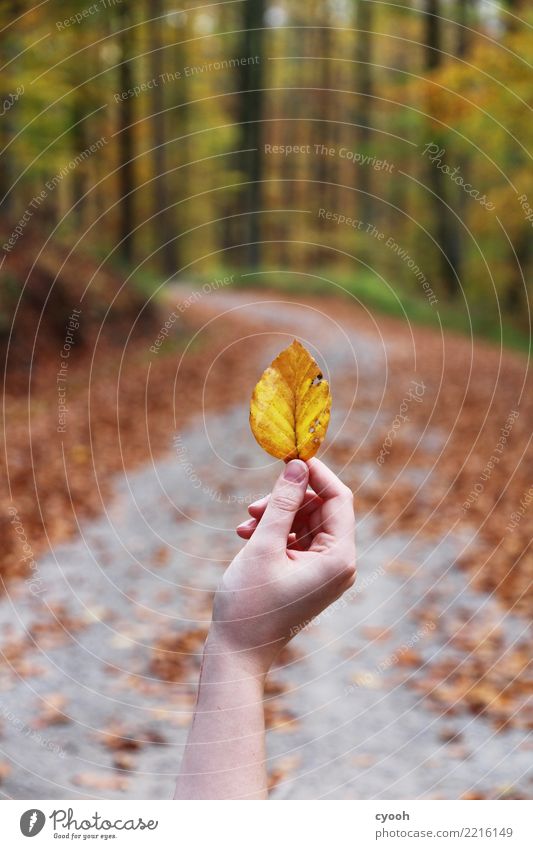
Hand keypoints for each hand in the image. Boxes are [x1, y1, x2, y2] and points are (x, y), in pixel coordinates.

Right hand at [207, 458, 355, 674]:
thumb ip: (282, 502)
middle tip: (254, 507)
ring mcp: (325, 572)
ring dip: (276, 518)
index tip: (289, 458)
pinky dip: (274, 534)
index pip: (339, 499)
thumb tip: (298, 465)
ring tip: (244, 527)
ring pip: (305, 523)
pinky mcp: (309, 577)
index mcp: (339, 558)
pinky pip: (297, 541)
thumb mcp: (264, 545)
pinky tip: (246, 537)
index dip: (316, 474)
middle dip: (287, 501)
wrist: (237, 654)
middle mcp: (339, 565)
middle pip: (321, 510)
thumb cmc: (250, 604)